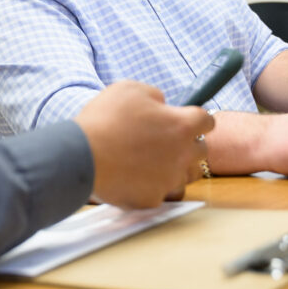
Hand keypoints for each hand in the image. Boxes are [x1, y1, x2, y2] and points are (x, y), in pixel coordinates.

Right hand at [75, 81, 213, 208]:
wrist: (80, 155)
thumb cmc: (104, 118)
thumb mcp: (130, 89)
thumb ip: (155, 95)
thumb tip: (163, 104)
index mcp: (181, 125)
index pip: (207, 121)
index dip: (197, 119)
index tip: (187, 120)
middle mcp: (183, 155)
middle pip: (202, 152)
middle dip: (188, 145)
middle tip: (165, 141)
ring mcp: (168, 180)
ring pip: (186, 176)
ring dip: (175, 168)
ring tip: (153, 162)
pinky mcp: (152, 199)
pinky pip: (161, 194)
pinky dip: (152, 186)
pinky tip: (135, 178)